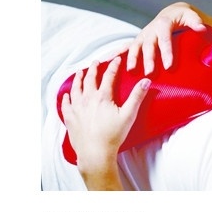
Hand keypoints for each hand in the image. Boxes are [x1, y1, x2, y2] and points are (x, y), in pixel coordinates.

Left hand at [61, 57, 150, 189]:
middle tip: (96, 63)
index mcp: (102, 97)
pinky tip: (66, 95)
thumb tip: (145, 81)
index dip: (113, 66)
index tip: (116, 59)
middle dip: (94, 68)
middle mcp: (87, 99)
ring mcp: (76, 108)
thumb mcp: (128, 115)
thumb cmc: (112, 135)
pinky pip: (65, 104)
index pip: (109, 76)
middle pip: (90, 79)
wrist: (95, 152)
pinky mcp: (70, 118)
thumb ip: (137, 97)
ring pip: (76, 88)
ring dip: (79, 78)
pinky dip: (66, 97)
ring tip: (80, 72)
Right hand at [126, 2, 206, 74]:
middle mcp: (151, 29)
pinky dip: (122, 56)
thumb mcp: (190, 16)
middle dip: (148, 59)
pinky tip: (117, 66)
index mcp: (163, 23)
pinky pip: (129, 49)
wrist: (172, 12)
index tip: (168, 66)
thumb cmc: (183, 16)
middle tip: (150, 73)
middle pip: (148, 45)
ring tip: (131, 71)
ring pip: (136, 47)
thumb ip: (196, 22)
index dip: (166, 52)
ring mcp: (143, 35)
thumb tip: (201, 28)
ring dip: (132, 59)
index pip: (165, 39)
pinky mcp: (140, 41)